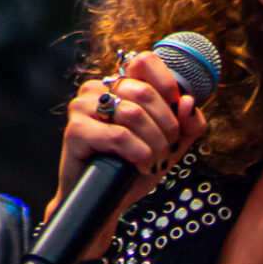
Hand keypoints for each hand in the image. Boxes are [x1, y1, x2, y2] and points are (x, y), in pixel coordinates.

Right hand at [53, 49, 207, 237]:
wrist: (104, 201)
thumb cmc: (132, 169)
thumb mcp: (170, 146)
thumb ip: (187, 125)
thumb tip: (187, 103)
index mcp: (117, 85)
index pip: (144, 61)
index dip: (167, 85)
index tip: (176, 113)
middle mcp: (97, 90)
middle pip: (144, 92)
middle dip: (166, 125)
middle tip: (168, 149)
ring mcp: (82, 108)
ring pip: (133, 114)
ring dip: (154, 143)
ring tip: (154, 161)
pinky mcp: (75, 131)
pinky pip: (118, 136)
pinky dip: (138, 153)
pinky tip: (140, 166)